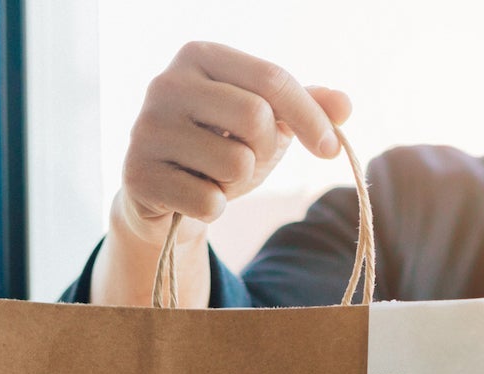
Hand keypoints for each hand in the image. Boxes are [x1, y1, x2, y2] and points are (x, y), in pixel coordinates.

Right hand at [94, 43, 350, 305]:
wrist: (165, 192)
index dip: (312, 118)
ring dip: (238, 182)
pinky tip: (193, 194)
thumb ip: (306, 107)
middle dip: (267, 150)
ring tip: (214, 174)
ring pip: (235, 163)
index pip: (272, 79)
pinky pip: (209, 202)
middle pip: (255, 118)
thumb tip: (346, 104)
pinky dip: (214, 208)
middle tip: (249, 158)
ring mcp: (146, 128)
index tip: (332, 149)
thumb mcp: (267, 121)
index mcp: (199, 55)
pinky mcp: (137, 175)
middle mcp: (166, 83)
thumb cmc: (221, 145)